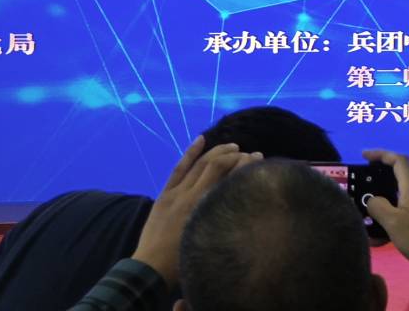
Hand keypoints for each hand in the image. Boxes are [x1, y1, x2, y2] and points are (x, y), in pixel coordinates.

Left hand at [132, 136, 260, 285]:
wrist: (150, 269)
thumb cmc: (184, 261)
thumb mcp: (210, 242)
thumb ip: (224, 221)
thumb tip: (245, 206)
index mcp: (204, 207)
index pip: (227, 175)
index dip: (244, 164)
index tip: (258, 160)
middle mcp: (191, 195)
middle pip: (215, 166)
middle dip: (236, 156)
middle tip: (252, 154)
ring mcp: (176, 192)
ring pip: (199, 164)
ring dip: (218, 152)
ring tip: (234, 146)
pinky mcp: (165, 194)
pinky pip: (178, 169)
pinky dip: (190, 153)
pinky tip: (201, 139)